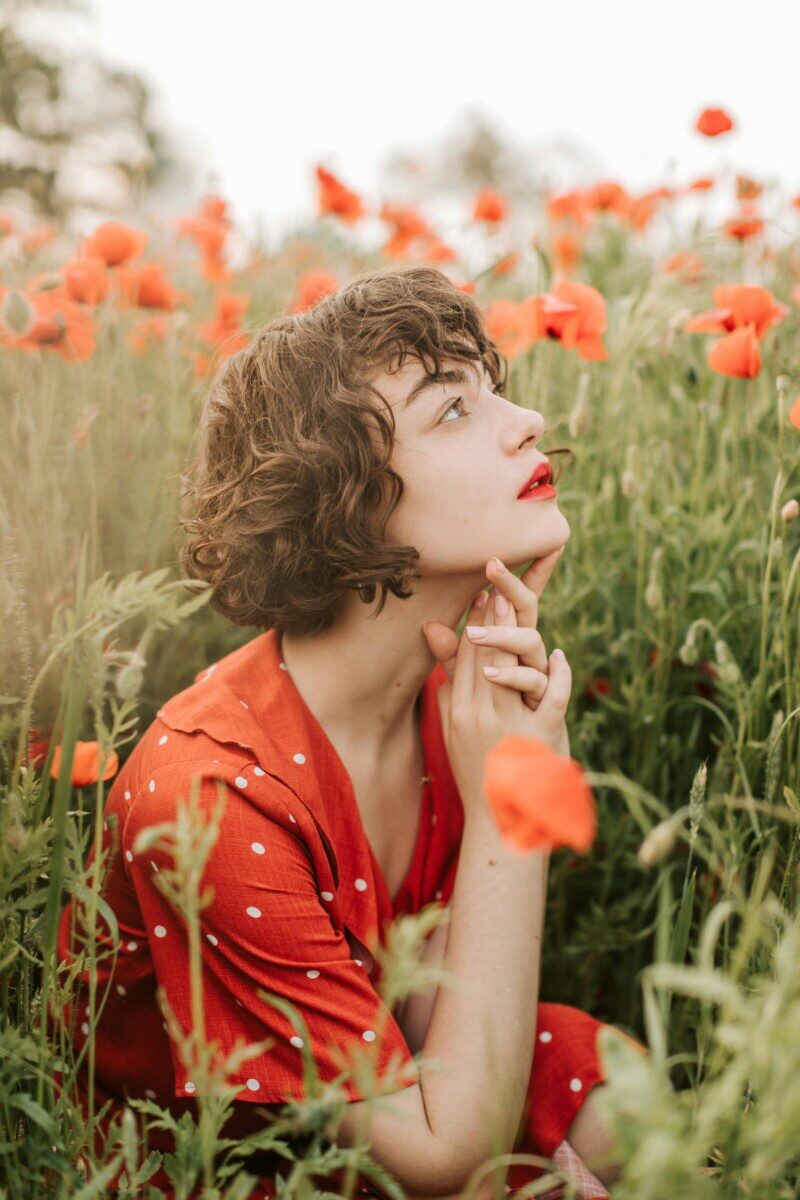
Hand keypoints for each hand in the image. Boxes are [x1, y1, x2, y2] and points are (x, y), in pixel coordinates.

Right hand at [421, 550, 572, 818]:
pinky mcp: (540, 738)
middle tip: (497, 581)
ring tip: (518, 604)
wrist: (499, 822)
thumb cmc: (476, 769)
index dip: (472, 622)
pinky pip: (551, 698)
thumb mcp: (455, 727)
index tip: (479, 592)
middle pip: (485, 654)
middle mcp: (480, 715)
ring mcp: (509, 726)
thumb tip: (435, 648)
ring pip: (511, 668)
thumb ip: (449, 687)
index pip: (464, 657)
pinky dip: (557, 675)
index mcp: (459, 712)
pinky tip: (560, 656)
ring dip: (515, 633)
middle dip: (491, 616)